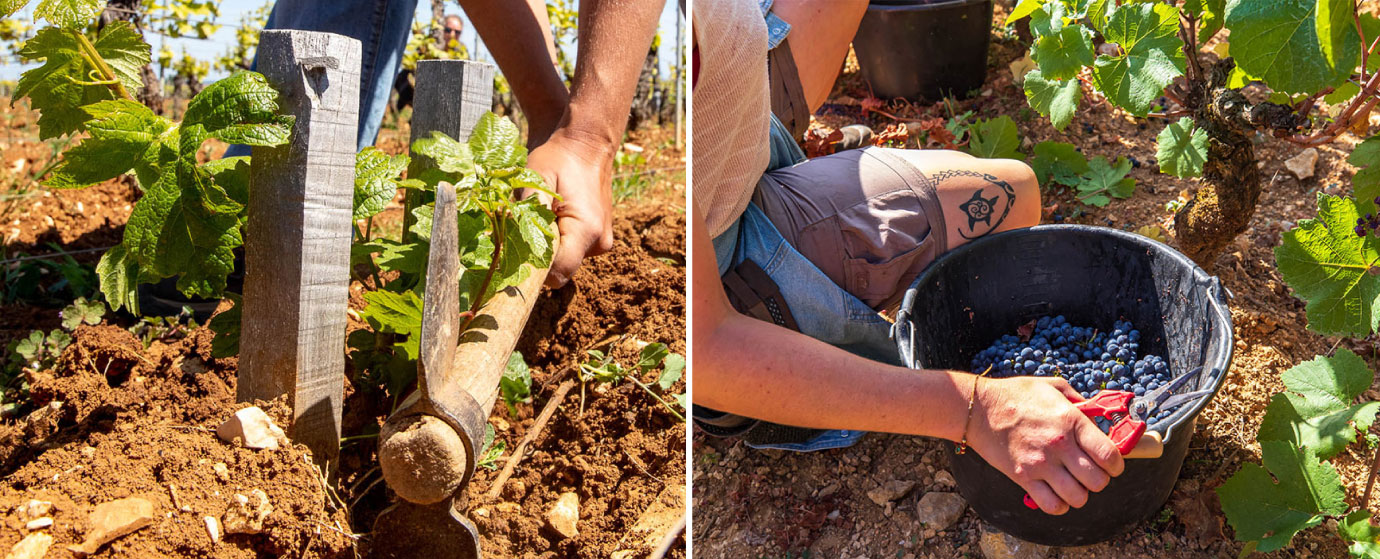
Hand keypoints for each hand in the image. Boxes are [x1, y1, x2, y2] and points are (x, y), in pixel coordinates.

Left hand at [525, 125, 615, 286]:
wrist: (586, 144)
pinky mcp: (599, 239)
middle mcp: (599, 243)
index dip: (534, 270)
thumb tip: (514, 247)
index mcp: (586, 230)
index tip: (515, 253)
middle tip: (526, 226)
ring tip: (544, 215)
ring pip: (566, 261)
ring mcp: (601, 242)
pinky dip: (559, 240)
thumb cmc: (559, 159)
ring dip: (549, 246)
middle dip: (540, 255)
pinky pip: (572, 251)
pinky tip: (554, 216)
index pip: (557, 273)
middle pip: (561, 270)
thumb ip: (527, 216)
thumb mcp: (536, 180)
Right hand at [965, 376, 1124, 514]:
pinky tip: (1056, 495)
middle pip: (1098, 481)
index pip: (1110, 456)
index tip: (1110, 465)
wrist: (978, 408)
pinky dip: (1059, 505)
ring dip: (1079, 494)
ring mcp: (1041, 463)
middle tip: (1089, 474)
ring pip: (1078, 497)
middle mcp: (1060, 445)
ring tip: (1072, 485)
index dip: (1116, 465)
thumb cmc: (1015, 395)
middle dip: (1099, 481)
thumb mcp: (1052, 386)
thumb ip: (1079, 400)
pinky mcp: (1023, 477)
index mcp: (1072, 421)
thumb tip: (1096, 415)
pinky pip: (1052, 505)